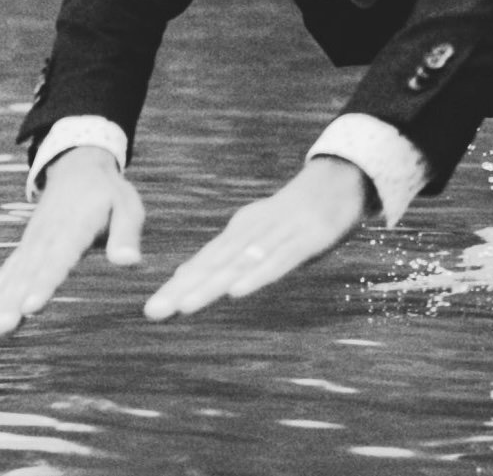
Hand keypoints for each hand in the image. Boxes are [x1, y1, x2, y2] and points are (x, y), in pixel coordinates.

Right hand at [0, 146, 143, 335]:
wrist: (78, 167)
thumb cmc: (109, 192)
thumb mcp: (128, 207)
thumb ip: (126, 235)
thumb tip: (129, 263)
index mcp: (75, 227)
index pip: (58, 259)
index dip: (45, 283)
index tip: (32, 307)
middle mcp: (48, 235)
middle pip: (31, 272)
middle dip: (15, 301)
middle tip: (1, 328)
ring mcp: (35, 239)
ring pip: (17, 272)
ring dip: (4, 300)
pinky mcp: (29, 244)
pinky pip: (12, 265)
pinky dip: (0, 285)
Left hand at [144, 156, 370, 320]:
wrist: (339, 179)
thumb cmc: (295, 214)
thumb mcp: (259, 233)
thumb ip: (227, 255)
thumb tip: (186, 275)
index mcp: (241, 231)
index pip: (205, 262)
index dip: (179, 286)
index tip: (153, 309)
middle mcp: (254, 232)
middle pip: (215, 264)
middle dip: (185, 290)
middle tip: (154, 312)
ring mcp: (280, 234)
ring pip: (241, 264)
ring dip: (213, 286)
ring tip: (185, 307)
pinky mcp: (308, 239)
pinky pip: (280, 261)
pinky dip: (257, 276)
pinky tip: (238, 291)